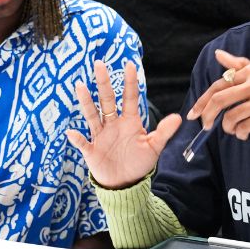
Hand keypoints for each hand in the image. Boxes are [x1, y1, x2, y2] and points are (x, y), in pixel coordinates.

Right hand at [67, 60, 180, 189]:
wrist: (125, 183)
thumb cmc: (138, 163)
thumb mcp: (153, 147)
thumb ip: (163, 132)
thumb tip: (178, 118)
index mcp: (129, 121)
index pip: (129, 98)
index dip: (129, 82)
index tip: (129, 65)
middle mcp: (113, 124)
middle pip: (107, 100)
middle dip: (104, 83)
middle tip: (99, 64)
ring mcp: (101, 135)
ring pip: (92, 115)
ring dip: (86, 102)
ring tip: (80, 87)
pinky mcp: (91, 150)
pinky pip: (83, 143)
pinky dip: (77, 139)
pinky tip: (71, 133)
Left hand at [186, 50, 249, 139]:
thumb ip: (240, 65)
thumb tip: (218, 54)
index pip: (219, 84)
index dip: (203, 100)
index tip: (194, 113)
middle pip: (220, 100)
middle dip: (208, 115)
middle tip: (206, 126)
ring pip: (232, 116)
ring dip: (228, 128)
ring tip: (234, 130)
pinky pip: (246, 126)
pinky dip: (241, 133)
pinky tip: (244, 134)